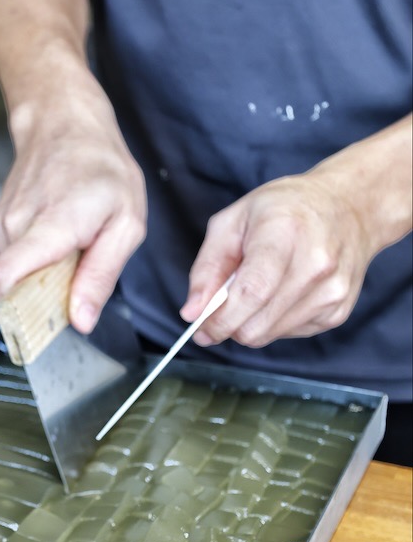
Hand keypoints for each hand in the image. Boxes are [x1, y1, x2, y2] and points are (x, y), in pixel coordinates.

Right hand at [0, 73, 146, 333]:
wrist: (65, 124)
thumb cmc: (101, 168)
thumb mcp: (126, 224)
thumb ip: (102, 276)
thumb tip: (81, 321)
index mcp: (52, 226)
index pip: (6, 278)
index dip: (17, 314)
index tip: (39, 330)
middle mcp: (16, 227)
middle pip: (18, 291)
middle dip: (47, 299)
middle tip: (79, 275)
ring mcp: (2, 226)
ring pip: (18, 279)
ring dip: (45, 277)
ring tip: (72, 247)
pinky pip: (16, 263)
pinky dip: (37, 262)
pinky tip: (57, 238)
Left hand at [181, 116, 412, 346]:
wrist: (349, 207)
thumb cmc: (286, 210)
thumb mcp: (233, 221)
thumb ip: (207, 268)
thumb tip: (192, 313)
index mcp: (285, 233)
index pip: (251, 293)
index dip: (220, 320)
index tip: (202, 328)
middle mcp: (316, 264)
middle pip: (257, 324)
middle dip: (230, 325)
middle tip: (223, 307)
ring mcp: (332, 290)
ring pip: (270, 335)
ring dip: (253, 322)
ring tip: (259, 289)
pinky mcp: (339, 309)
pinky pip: (289, 333)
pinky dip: (275, 321)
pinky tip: (283, 292)